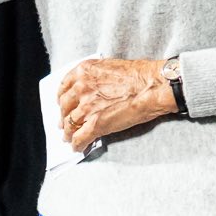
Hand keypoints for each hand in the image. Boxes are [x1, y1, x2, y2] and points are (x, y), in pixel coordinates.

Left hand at [56, 57, 177, 151]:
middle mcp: (81, 88)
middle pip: (64, 107)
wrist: (153, 86)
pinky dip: (76, 145)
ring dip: (68, 133)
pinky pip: (79, 138)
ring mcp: (87, 107)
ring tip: (69, 138)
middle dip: (63, 117)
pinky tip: (77, 148)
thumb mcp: (109, 67)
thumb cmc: (139, 75)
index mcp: (83, 71)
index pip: (64, 88)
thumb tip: (90, 90)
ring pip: (69, 124)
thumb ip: (94, 77)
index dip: (61, 99)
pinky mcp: (96, 124)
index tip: (62, 105)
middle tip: (64, 124)